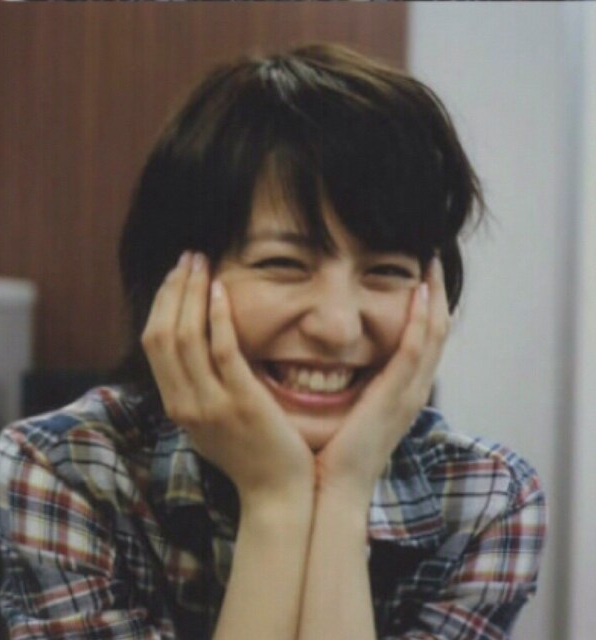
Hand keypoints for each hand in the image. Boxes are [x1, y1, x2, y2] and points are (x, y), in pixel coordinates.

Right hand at [142, 252, 314, 509]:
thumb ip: (198, 391)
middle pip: (162, 335)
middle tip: (187, 258)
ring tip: (200, 263)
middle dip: (172, 290)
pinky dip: (218, 317)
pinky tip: (222, 291)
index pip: (155, 344)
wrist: (276, 495)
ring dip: (190, 294)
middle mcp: (184, 403)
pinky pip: (222, 350)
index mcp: (176, 405)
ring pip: (185, 337)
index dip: (162, 304)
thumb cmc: (250, 457)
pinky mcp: (242, 401)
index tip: (176, 276)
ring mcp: (210, 404)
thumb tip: (196, 353)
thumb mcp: (210, 424)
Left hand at [313, 257, 450, 508]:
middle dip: (436, 296)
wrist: (334, 491)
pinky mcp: (395, 398)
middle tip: (431, 260)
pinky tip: (419, 292)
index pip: (422, 342)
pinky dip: (420, 321)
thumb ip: (349, 386)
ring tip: (431, 264)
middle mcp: (412, 390)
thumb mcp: (348, 412)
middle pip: (435, 333)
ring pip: (432, 336)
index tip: (418, 278)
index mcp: (400, 393)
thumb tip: (328, 362)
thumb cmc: (334, 453)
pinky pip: (414, 351)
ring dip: (434, 299)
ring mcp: (408, 394)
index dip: (425, 309)